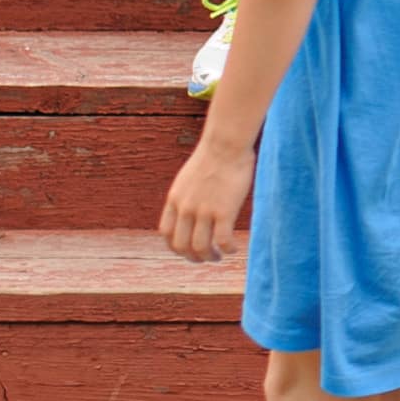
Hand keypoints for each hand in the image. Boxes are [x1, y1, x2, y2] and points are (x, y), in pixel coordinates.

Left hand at [160, 129, 250, 263]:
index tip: (189, 249)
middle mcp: (185, 208)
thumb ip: (187, 194)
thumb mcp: (189, 177)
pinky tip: (233, 248)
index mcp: (175, 199)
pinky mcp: (224, 211)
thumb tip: (194, 205)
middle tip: (206, 257)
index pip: (166, 234)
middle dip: (193, 257)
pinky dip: (227, 249)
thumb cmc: (214, 155)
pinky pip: (222, 241)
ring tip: (219, 256)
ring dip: (210, 257)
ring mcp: (203, 210)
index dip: (176, 247)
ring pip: (200, 248)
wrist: (226, 143)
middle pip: (181, 246)